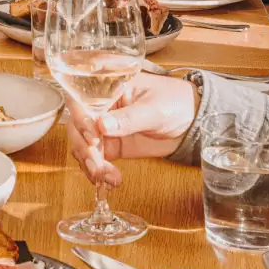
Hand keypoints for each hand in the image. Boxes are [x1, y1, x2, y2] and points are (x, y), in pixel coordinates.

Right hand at [66, 72, 199, 187]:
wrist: (192, 121)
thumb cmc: (175, 102)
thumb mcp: (155, 108)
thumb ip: (129, 118)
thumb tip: (102, 125)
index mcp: (108, 87)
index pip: (81, 99)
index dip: (80, 118)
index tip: (92, 138)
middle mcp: (101, 106)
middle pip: (76, 125)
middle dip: (83, 147)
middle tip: (97, 164)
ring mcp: (103, 127)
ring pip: (82, 145)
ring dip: (90, 163)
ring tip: (107, 177)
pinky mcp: (110, 145)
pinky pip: (94, 159)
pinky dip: (98, 172)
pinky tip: (110, 180)